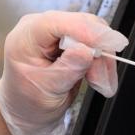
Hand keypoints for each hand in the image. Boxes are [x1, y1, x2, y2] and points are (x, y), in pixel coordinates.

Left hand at [0, 11, 127, 134]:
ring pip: (92, 34)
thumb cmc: (27, 102)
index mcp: (25, 38)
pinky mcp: (69, 39)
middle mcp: (40, 28)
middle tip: (103, 80)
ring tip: (102, 85)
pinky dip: (101, 61)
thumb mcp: (47, 90)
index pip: (56, 23)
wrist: (26, 111)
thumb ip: (67, 69)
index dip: (85, 31)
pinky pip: (94, 42)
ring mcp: (56, 32)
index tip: (109, 44)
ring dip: (103, 60)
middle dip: (98, 51)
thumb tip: (87, 50)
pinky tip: (99, 79)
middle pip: (80, 25)